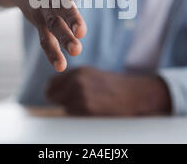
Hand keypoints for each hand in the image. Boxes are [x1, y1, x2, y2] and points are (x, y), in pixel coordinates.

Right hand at [0, 0, 123, 71]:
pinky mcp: (39, 23)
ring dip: (63, 36)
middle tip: (82, 31)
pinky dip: (51, 52)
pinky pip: (45, 39)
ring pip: (52, 24)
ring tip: (77, 49)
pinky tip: (61, 66)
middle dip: (70, 17)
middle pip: (60, 5)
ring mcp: (42, 8)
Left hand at [46, 66, 171, 115]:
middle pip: (52, 96)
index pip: (51, 84)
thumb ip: (72, 80)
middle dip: (60, 102)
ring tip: (91, 105)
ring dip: (72, 109)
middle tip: (77, 103)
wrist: (135, 95)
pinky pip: (73, 115)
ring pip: (63, 107)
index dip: (54, 92)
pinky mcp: (85, 108)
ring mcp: (80, 94)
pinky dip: (80, 116)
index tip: (59, 97)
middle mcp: (76, 81)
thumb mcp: (91, 75)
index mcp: (77, 71)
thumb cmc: (114, 87)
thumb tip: (51, 91)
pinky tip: (95, 111)